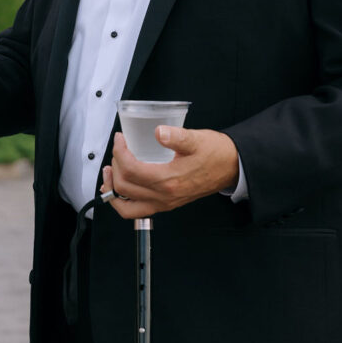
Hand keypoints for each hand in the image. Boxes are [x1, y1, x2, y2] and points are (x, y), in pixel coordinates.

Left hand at [102, 126, 239, 219]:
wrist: (231, 167)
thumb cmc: (215, 153)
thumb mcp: (197, 139)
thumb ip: (177, 136)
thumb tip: (158, 131)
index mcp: (169, 180)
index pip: (131, 170)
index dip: (119, 152)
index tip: (120, 139)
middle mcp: (164, 196)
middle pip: (124, 187)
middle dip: (114, 166)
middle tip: (118, 149)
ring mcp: (164, 203)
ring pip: (126, 207)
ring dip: (113, 189)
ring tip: (110, 172)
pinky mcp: (166, 204)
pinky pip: (136, 211)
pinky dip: (123, 202)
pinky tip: (121, 188)